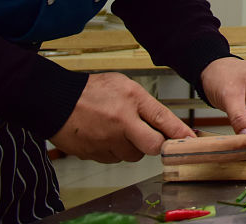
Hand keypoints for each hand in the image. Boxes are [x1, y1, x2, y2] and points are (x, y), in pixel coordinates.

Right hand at [50, 72, 192, 162]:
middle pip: (152, 146)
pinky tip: (105, 136)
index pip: (163, 119)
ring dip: (132, 147)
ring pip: (132, 155)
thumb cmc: (90, 90)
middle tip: (150, 136)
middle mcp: (122, 123)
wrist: (55, 100)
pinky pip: (113, 159)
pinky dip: (114, 151)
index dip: (179, 132)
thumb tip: (162, 121)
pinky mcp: (94, 154)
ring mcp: (107, 141)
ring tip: (119, 130)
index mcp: (132, 100)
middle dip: (156, 144)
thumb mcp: (124, 85)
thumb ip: (145, 103)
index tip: (191, 139)